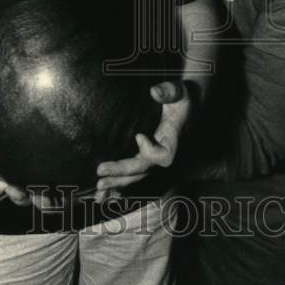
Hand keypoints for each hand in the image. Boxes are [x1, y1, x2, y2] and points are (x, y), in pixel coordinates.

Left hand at [95, 81, 190, 201]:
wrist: (187, 104)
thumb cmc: (182, 96)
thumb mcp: (179, 90)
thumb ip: (169, 91)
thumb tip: (155, 91)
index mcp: (173, 140)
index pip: (164, 156)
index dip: (151, 151)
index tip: (139, 136)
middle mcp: (164, 153)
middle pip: (143, 170)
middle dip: (121, 173)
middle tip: (100, 175)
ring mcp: (155, 158)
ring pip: (136, 176)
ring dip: (117, 183)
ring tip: (98, 190)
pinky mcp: (146, 158)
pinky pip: (133, 175)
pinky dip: (119, 185)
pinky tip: (104, 194)